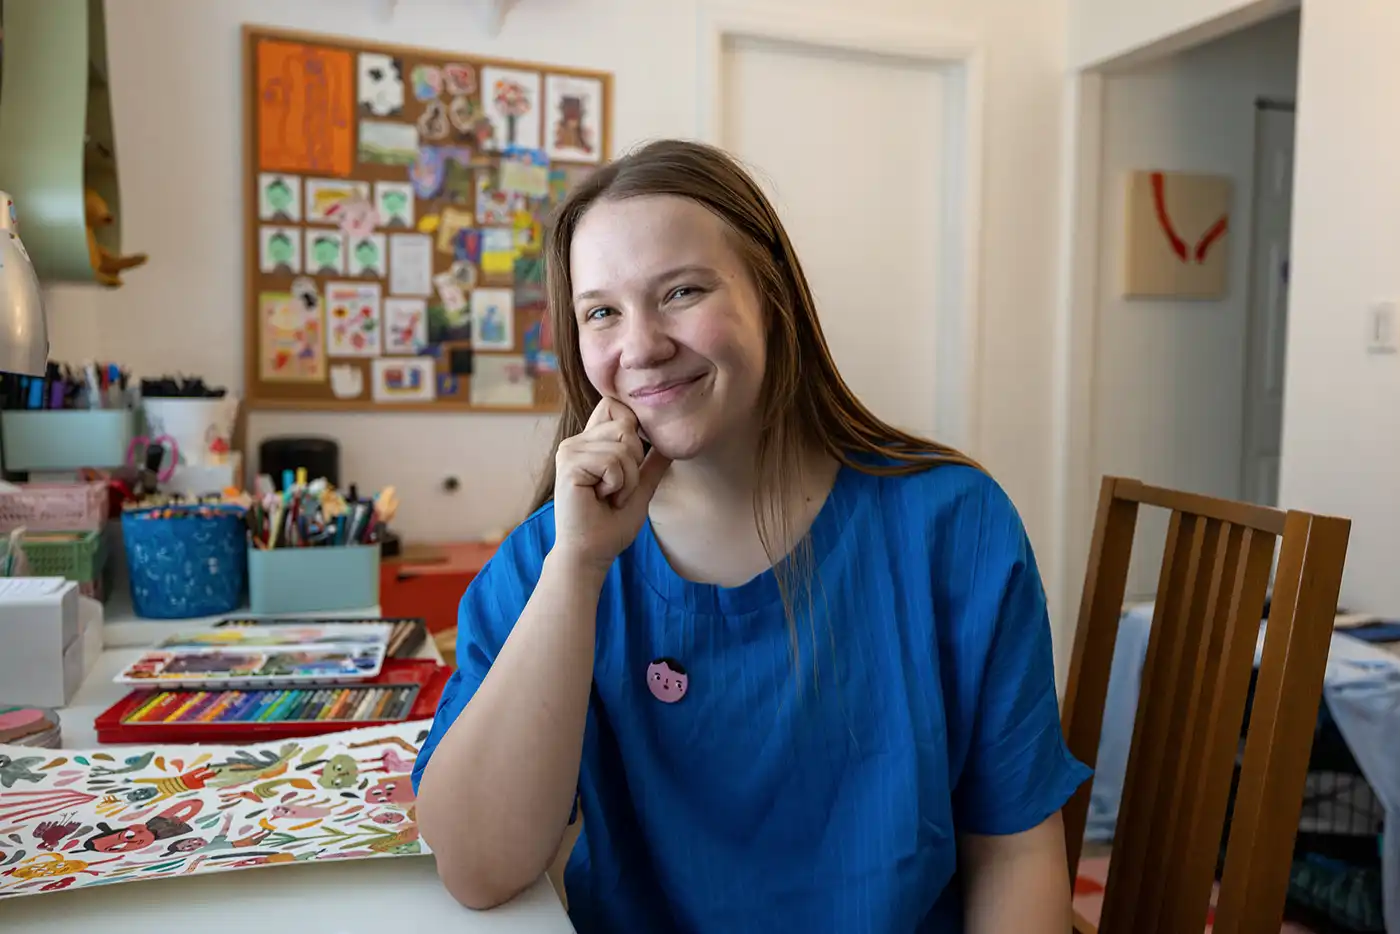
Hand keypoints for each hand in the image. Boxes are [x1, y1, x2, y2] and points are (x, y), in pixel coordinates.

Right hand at [552, 398, 670, 570]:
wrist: (592, 553)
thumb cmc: (611, 525)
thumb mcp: (640, 488)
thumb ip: (652, 463)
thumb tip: (671, 442)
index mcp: (590, 443)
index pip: (613, 405)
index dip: (632, 427)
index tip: (632, 461)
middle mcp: (576, 442)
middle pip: (626, 424)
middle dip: (634, 462)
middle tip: (617, 489)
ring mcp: (570, 451)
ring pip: (623, 446)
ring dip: (627, 479)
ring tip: (609, 496)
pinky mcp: (569, 465)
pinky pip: (612, 462)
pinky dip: (618, 485)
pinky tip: (601, 499)